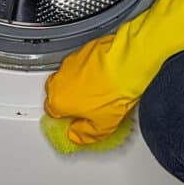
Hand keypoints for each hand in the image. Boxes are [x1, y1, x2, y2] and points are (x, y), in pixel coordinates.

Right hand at [43, 0, 183, 144]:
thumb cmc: (116, 90)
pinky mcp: (83, 49)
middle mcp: (59, 79)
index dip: (68, 118)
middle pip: (58, 93)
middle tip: (92, 106)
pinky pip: (82, 64)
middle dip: (71, 99)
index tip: (80, 120)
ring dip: (80, 83)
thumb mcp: (103, 126)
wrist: (130, 61)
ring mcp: (71, 62)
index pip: (53, 113)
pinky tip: (106, 76)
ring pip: (69, 77)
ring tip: (103, 90)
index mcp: (58, 100)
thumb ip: (84, 134)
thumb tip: (77, 135)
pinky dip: (90, 69)